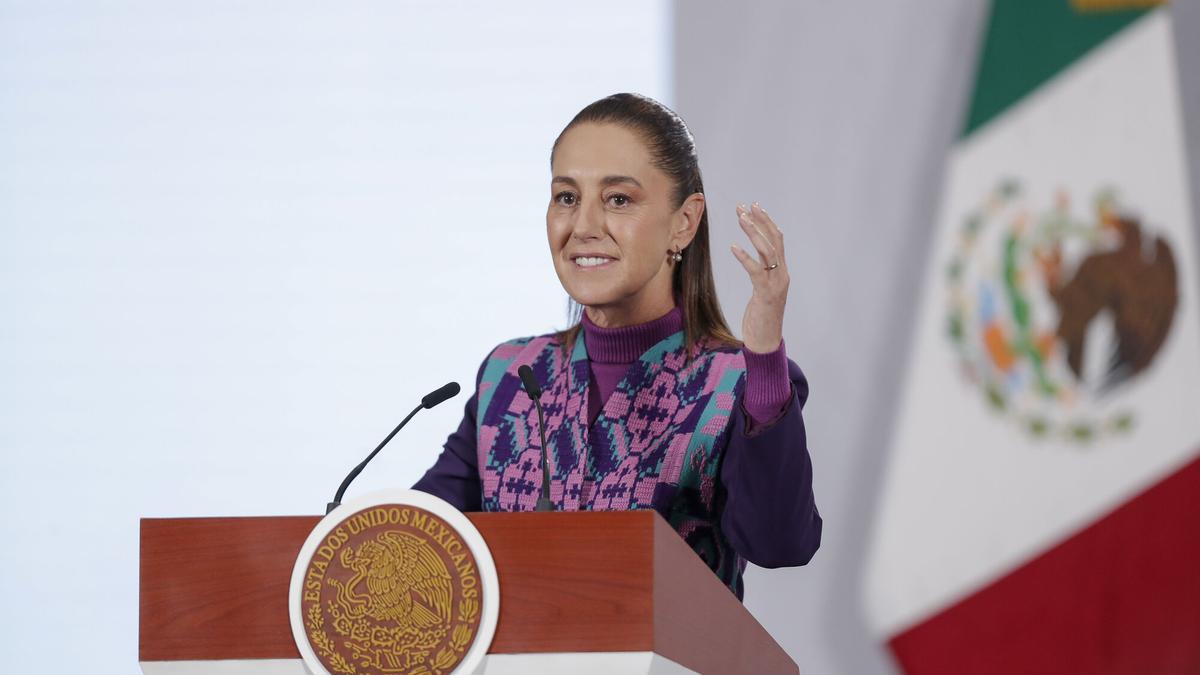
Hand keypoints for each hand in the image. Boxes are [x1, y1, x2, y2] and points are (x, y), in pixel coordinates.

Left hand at [730, 202, 787, 352]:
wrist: (766, 342)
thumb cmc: (761, 318)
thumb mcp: (762, 292)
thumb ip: (762, 275)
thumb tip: (755, 261)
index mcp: (781, 272)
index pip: (777, 240)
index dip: (767, 222)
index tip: (754, 207)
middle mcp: (782, 275)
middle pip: (774, 240)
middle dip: (760, 221)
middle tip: (746, 206)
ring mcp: (776, 284)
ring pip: (768, 251)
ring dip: (754, 233)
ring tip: (741, 219)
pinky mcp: (766, 294)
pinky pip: (756, 271)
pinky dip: (745, 257)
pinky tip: (733, 247)